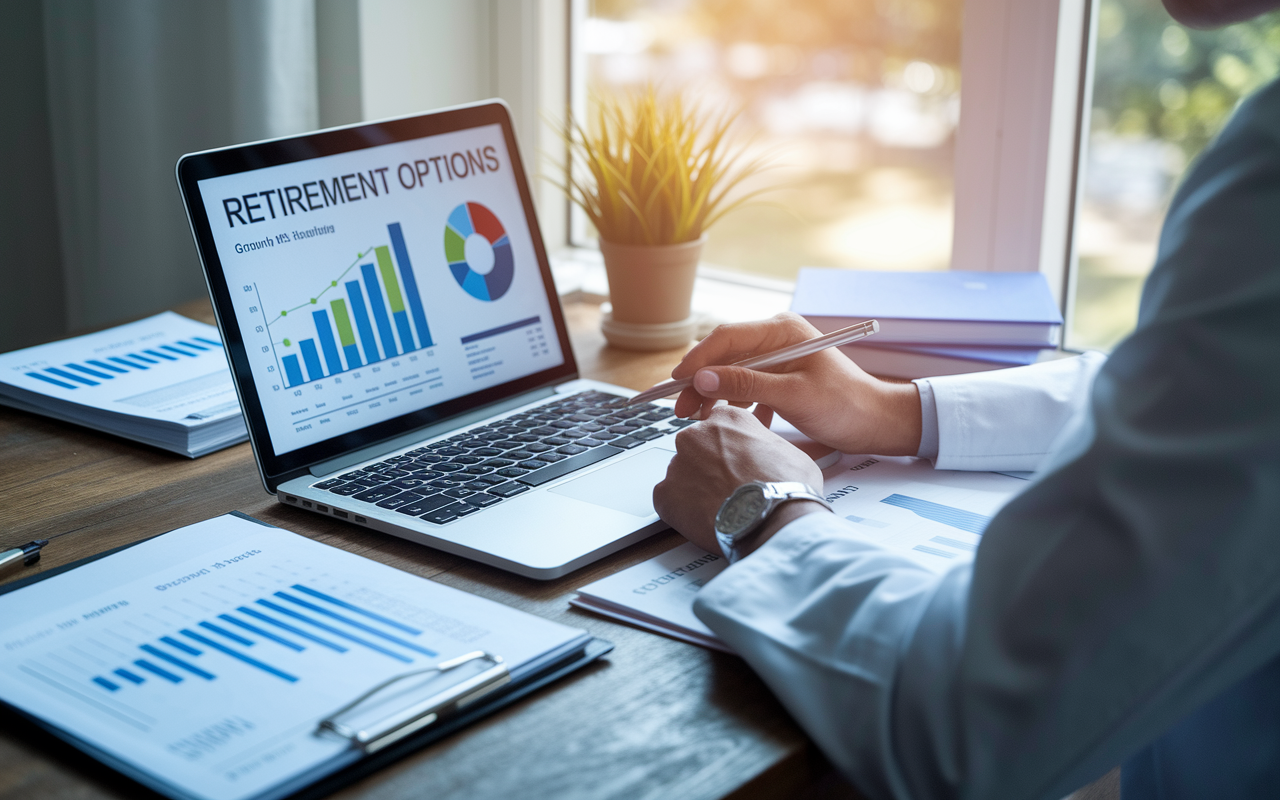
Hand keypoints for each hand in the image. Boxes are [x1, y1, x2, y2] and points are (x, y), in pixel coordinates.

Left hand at [653, 405, 826, 553]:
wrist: (771, 519)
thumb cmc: (785, 485)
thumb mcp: (786, 449)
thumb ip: (763, 442)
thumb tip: (763, 448)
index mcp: (725, 418)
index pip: (718, 425)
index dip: (730, 447)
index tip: (737, 461)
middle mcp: (695, 435)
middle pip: (696, 448)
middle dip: (709, 466)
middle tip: (729, 487)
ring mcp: (676, 464)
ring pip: (682, 474)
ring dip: (696, 488)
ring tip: (720, 507)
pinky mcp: (664, 494)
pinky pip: (668, 500)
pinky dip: (682, 509)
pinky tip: (704, 518)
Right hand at [671, 313, 921, 456]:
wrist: (877, 422)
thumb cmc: (844, 405)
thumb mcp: (792, 395)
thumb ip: (746, 385)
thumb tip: (703, 380)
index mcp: (781, 330)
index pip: (726, 337)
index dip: (697, 360)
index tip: (676, 384)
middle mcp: (776, 338)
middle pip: (725, 356)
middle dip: (701, 382)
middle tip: (681, 410)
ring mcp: (778, 358)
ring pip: (733, 374)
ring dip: (716, 397)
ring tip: (699, 420)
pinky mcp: (780, 378)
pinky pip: (748, 388)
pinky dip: (737, 406)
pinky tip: (735, 426)